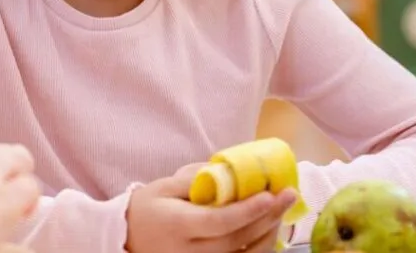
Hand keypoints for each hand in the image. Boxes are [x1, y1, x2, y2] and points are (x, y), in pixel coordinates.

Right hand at [125, 163, 298, 252]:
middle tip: (289, 195)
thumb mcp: (163, 187)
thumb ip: (194, 179)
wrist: (126, 240)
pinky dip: (259, 250)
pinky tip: (269, 230)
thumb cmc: (147, 209)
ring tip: (282, 210)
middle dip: (267, 217)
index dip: (248, 210)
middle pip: (237, 240)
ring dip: (269, 234)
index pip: (219, 222)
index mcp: (177, 227)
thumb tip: (228, 171)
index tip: (270, 195)